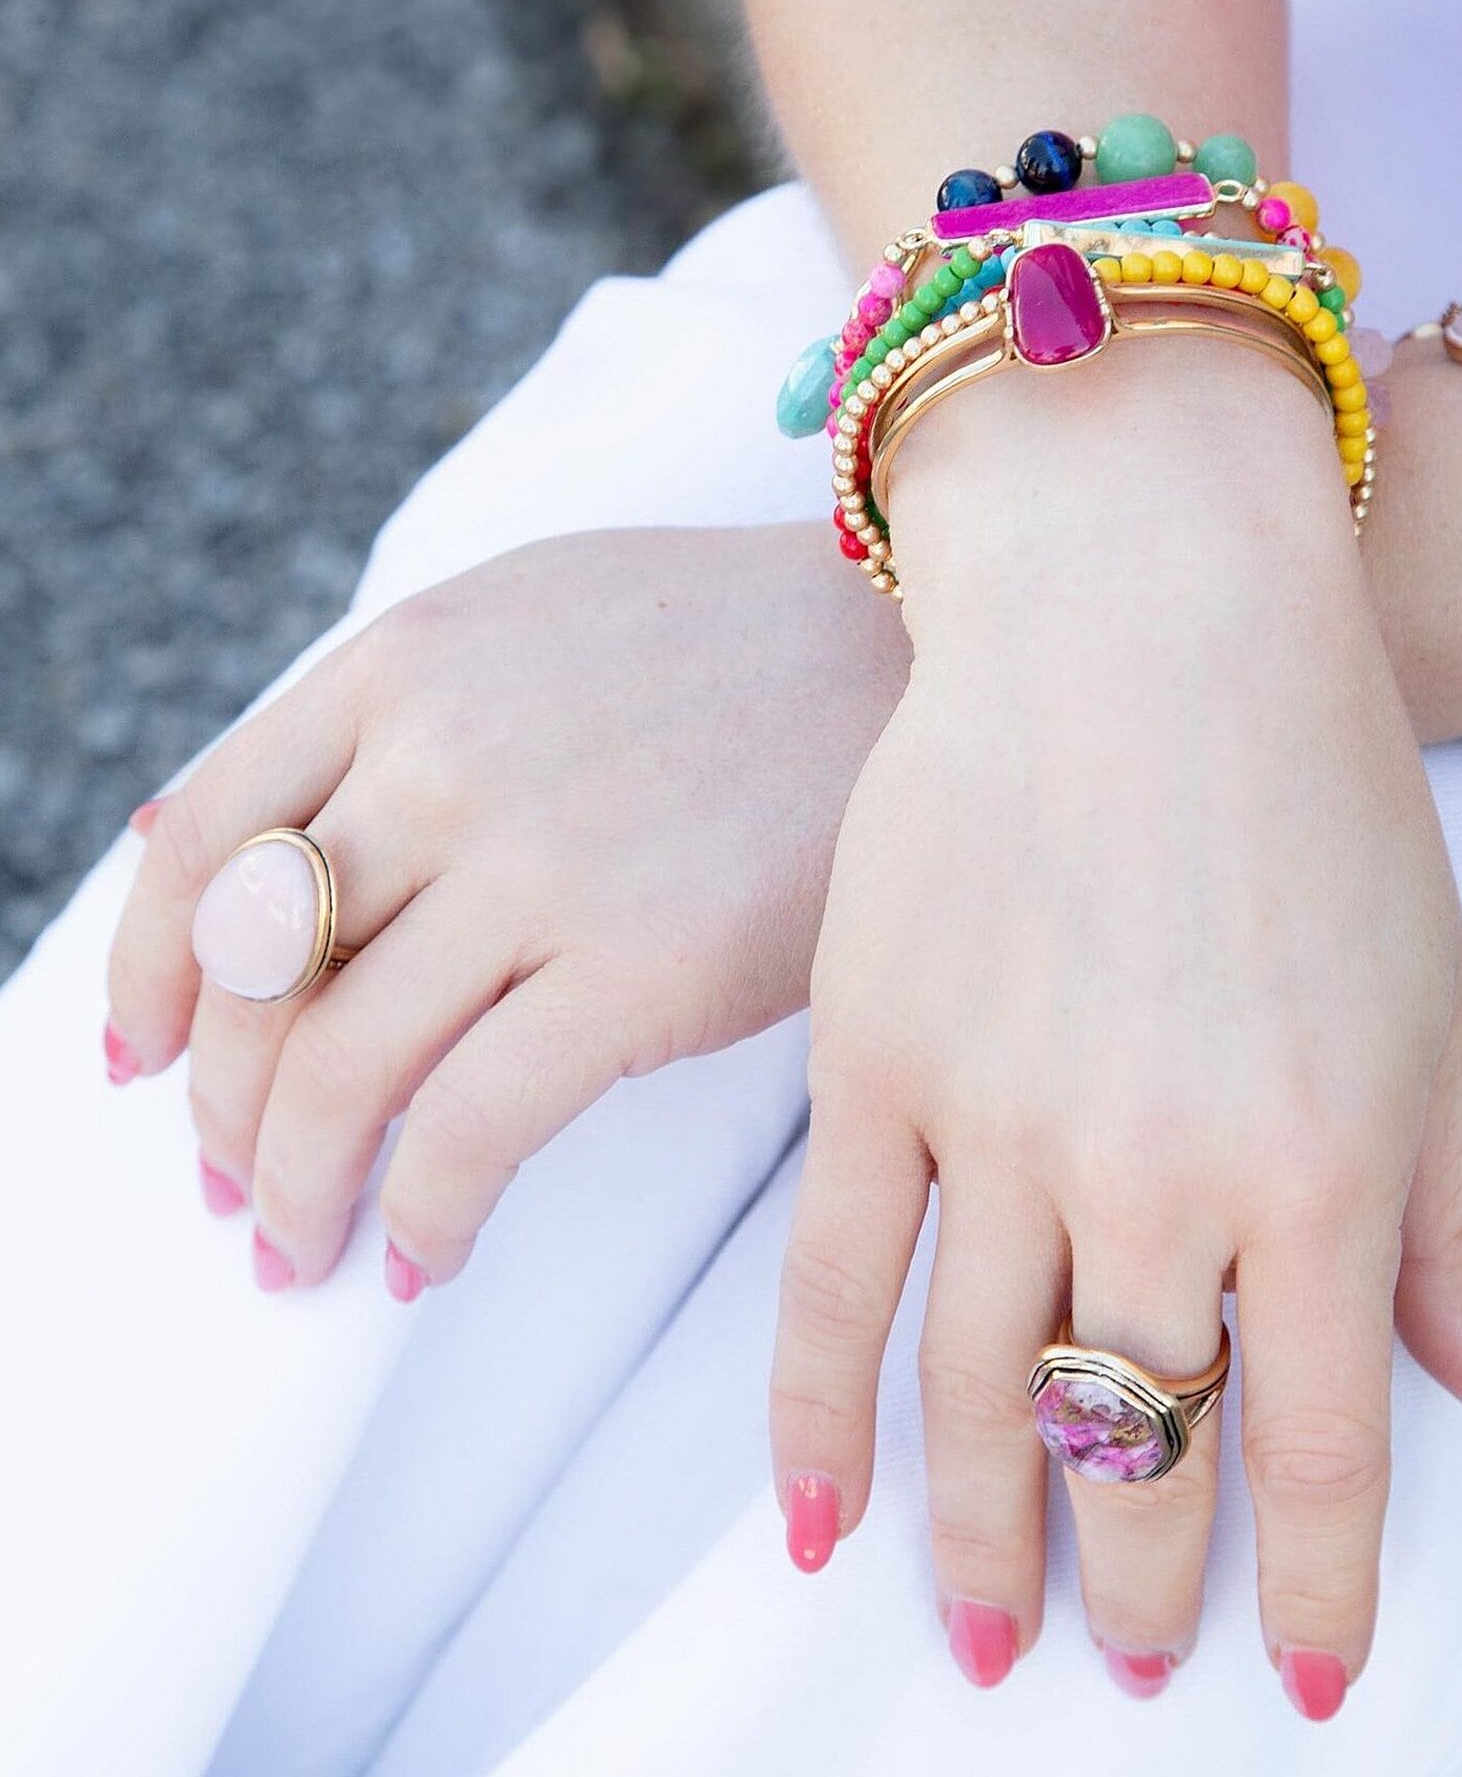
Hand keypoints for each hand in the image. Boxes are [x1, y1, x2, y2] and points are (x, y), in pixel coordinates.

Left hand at [106, 525, 906, 1291]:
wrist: (915, 651)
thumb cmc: (727, 649)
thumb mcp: (522, 616)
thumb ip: (369, 712)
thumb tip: (186, 840)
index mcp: (402, 664)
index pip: (199, 842)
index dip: (146, 977)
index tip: (143, 1063)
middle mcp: (442, 756)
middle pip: (254, 978)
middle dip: (224, 1114)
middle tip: (241, 1190)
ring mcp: (539, 861)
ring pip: (337, 1068)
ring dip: (298, 1187)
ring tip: (307, 1247)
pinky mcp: (642, 964)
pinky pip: (472, 1126)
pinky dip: (423, 1211)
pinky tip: (427, 1249)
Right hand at [770, 348, 1461, 1708]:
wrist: (1141, 609)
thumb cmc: (1316, 792)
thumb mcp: (1435, 1009)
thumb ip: (1454, 1224)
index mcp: (1322, 1167)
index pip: (1323, 1453)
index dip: (1311, 1591)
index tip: (1292, 1678)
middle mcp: (1156, 1171)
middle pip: (1141, 1443)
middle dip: (1144, 1586)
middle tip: (1128, 1663)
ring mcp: (997, 1119)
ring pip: (977, 1392)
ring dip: (987, 1545)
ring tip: (984, 1643)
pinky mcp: (874, 1059)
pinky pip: (827, 1279)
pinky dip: (814, 1420)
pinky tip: (816, 1523)